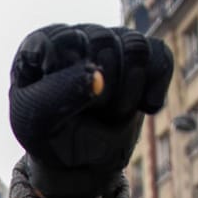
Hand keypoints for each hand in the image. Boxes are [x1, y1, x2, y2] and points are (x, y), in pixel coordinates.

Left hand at [9, 23, 172, 197]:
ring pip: (135, 47)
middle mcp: (77, 36)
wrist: (79, 160)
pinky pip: (161, 57)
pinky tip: (144, 108)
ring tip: (110, 114)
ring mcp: (112, 43)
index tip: (61, 106)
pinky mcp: (142, 57)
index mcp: (40, 46)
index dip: (70, 77)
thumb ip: (57, 96)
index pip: (63, 41)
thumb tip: (97, 75)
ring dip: (127, 93)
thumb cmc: (49, 137)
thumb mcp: (37, 124)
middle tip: (87, 116)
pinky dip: (155, 89)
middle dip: (101, 93)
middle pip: (104, 43)